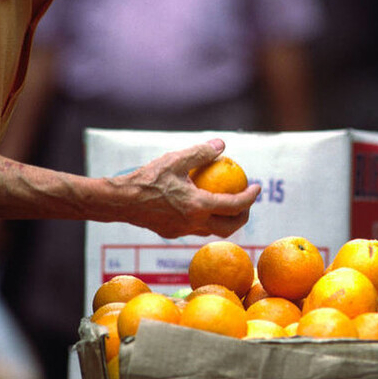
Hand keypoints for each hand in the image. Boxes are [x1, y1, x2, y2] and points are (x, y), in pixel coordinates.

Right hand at [108, 139, 261, 238]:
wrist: (120, 201)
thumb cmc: (147, 178)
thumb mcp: (175, 159)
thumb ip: (201, 152)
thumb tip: (222, 145)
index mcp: (198, 206)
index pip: (234, 205)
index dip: (250, 197)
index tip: (257, 187)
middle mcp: (193, 223)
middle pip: (229, 227)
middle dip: (243, 216)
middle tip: (246, 201)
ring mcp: (182, 231)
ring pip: (212, 230)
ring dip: (224, 219)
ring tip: (227, 203)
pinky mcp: (171, 233)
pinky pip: (195, 229)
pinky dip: (205, 219)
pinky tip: (200, 205)